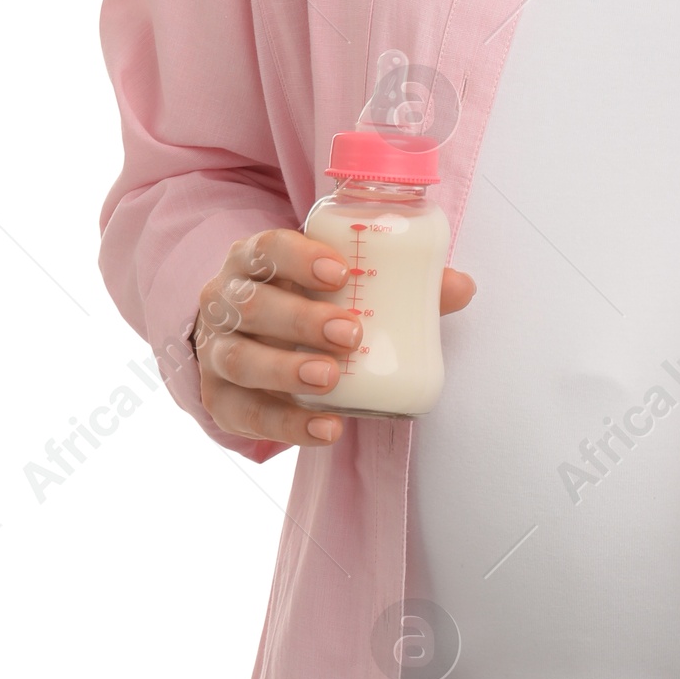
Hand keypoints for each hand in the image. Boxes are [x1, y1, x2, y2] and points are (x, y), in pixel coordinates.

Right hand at [194, 228, 475, 448]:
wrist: (245, 342)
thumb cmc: (303, 301)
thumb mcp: (336, 286)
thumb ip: (398, 284)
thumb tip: (462, 286)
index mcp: (255, 261)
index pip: (267, 248)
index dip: (298, 258)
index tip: (341, 273)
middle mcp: (226, 301)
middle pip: (253, 305)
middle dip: (300, 319)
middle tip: (350, 333)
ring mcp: (217, 352)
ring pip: (240, 359)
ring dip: (286, 370)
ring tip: (331, 379)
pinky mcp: (219, 400)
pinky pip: (245, 416)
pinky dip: (287, 426)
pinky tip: (327, 430)